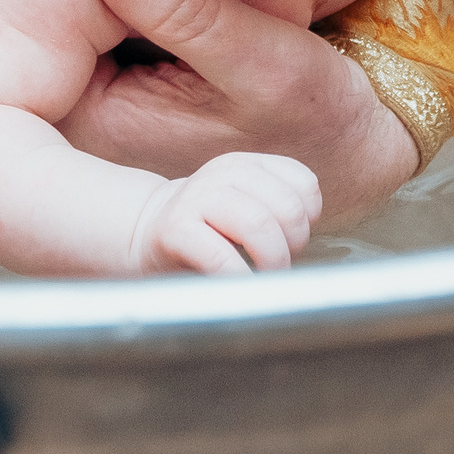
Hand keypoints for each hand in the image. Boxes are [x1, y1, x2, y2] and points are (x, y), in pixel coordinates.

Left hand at [58, 0, 419, 224]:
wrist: (352, 154)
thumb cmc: (321, 122)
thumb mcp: (267, 63)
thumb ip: (189, 10)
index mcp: (88, 123)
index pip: (22, 13)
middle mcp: (69, 117)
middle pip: (17, 1)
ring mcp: (85, 98)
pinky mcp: (109, 77)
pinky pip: (72, 2)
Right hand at [126, 152, 321, 273]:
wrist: (144, 232)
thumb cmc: (208, 231)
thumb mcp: (245, 205)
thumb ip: (276, 210)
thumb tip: (306, 242)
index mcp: (246, 165)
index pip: (302, 183)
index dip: (309, 218)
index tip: (295, 240)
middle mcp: (223, 174)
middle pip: (285, 207)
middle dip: (293, 245)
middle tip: (281, 265)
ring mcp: (197, 197)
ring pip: (258, 224)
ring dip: (272, 261)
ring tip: (265, 277)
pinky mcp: (175, 228)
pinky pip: (221, 256)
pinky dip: (240, 278)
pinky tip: (241, 287)